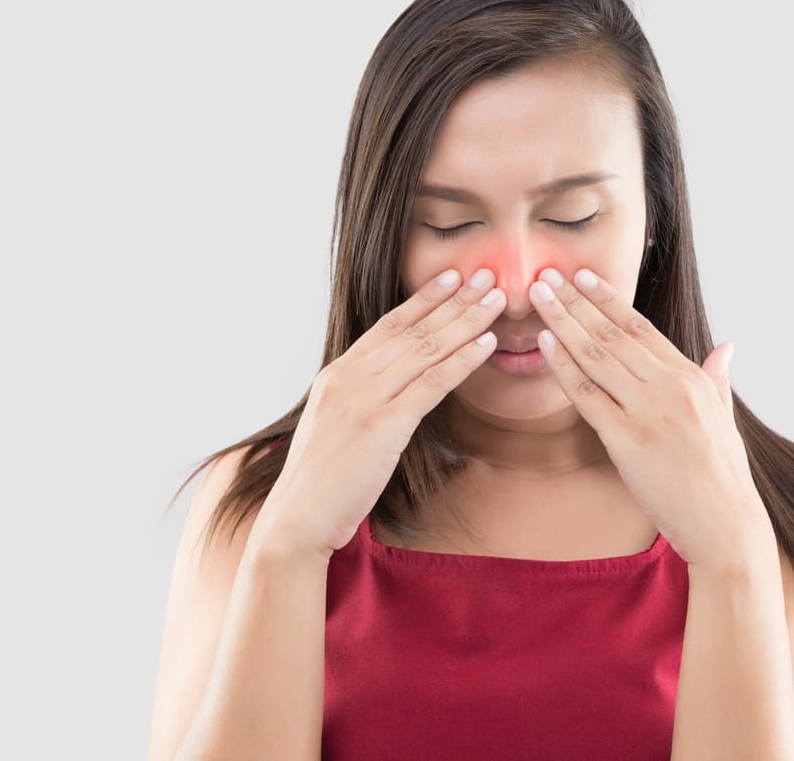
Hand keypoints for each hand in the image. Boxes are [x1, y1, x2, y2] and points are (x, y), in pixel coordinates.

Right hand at [250, 267, 507, 561]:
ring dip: (466, 321)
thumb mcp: (336, 427)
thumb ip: (362, 401)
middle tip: (486, 274)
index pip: (388, 326)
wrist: (296, 519)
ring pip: (425, 349)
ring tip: (497, 299)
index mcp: (337, 375)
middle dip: (454, 300)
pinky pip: (430, 383)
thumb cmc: (321, 484)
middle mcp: (349, 378)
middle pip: (412, 330)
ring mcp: (363, 399)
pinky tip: (486, 344)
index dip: (424, 299)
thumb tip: (394, 390)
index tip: (452, 277)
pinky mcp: (381, 426)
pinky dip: (461, 359)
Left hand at [527, 267, 770, 568]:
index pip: (641, 327)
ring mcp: (649, 412)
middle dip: (576, 302)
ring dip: (563, 323)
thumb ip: (718, 378)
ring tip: (538, 297)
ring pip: (596, 357)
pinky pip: (588, 396)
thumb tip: (726, 347)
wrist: (725, 525)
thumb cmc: (723, 477)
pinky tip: (544, 345)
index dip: (607, 299)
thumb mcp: (725, 418)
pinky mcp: (628, 441)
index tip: (583, 276)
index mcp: (692, 378)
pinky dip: (563, 367)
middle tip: (547, 275)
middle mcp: (670, 387)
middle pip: (612, 334)